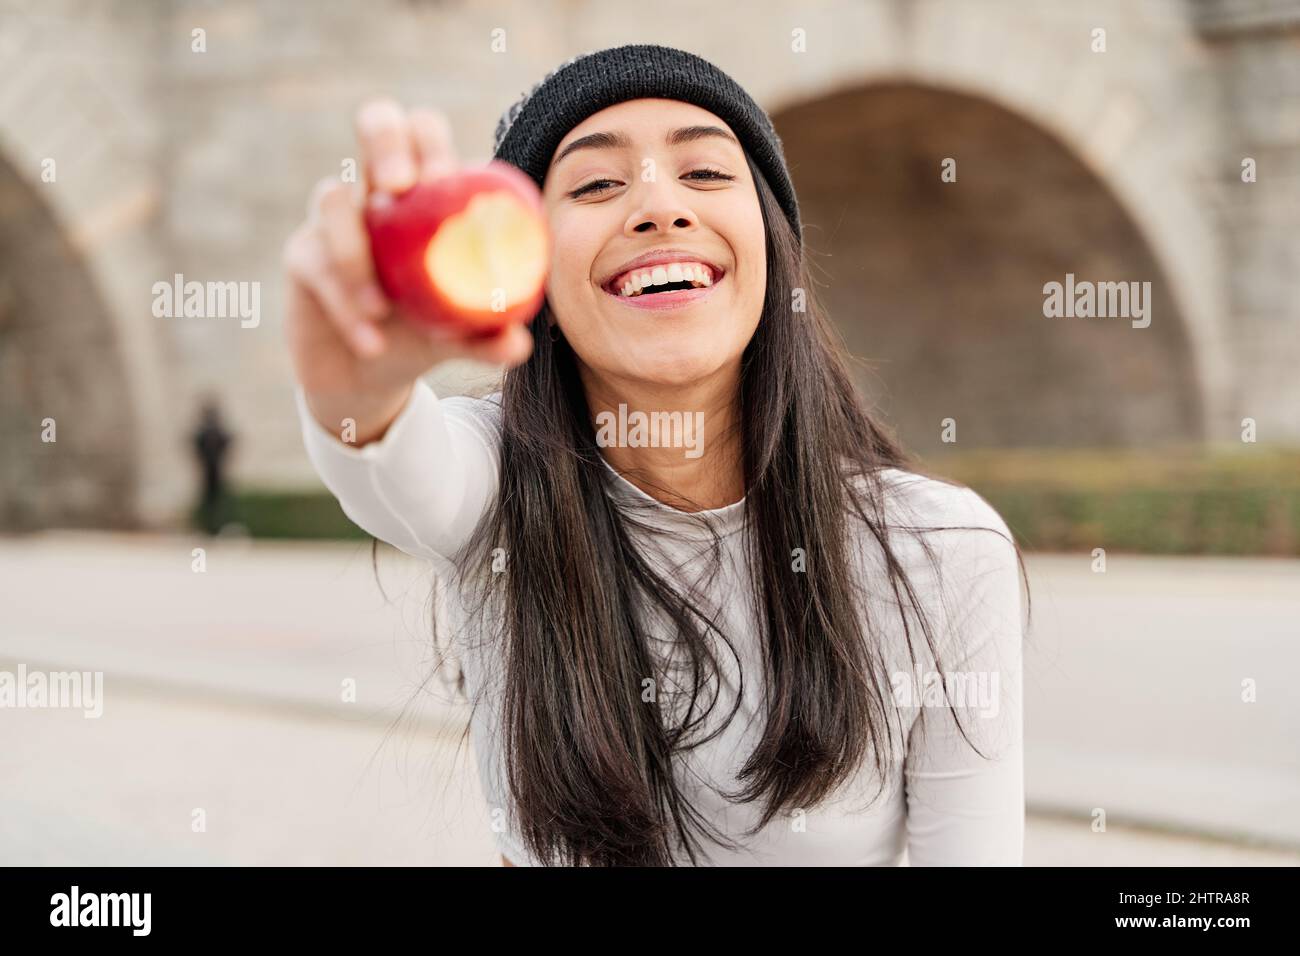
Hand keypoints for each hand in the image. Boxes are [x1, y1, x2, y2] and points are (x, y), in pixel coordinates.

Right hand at [283, 99, 533, 442]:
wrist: (368, 375)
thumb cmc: (421, 334)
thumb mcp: (459, 338)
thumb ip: (488, 337)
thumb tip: (519, 345)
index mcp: (423, 194)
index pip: (425, 132)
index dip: (431, 142)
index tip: (442, 179)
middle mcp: (376, 191)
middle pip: (377, 121)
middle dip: (387, 143)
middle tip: (399, 186)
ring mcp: (332, 217)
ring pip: (331, 197)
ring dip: (355, 253)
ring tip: (381, 308)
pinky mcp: (301, 254)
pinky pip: (316, 264)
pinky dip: (344, 305)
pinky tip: (370, 341)